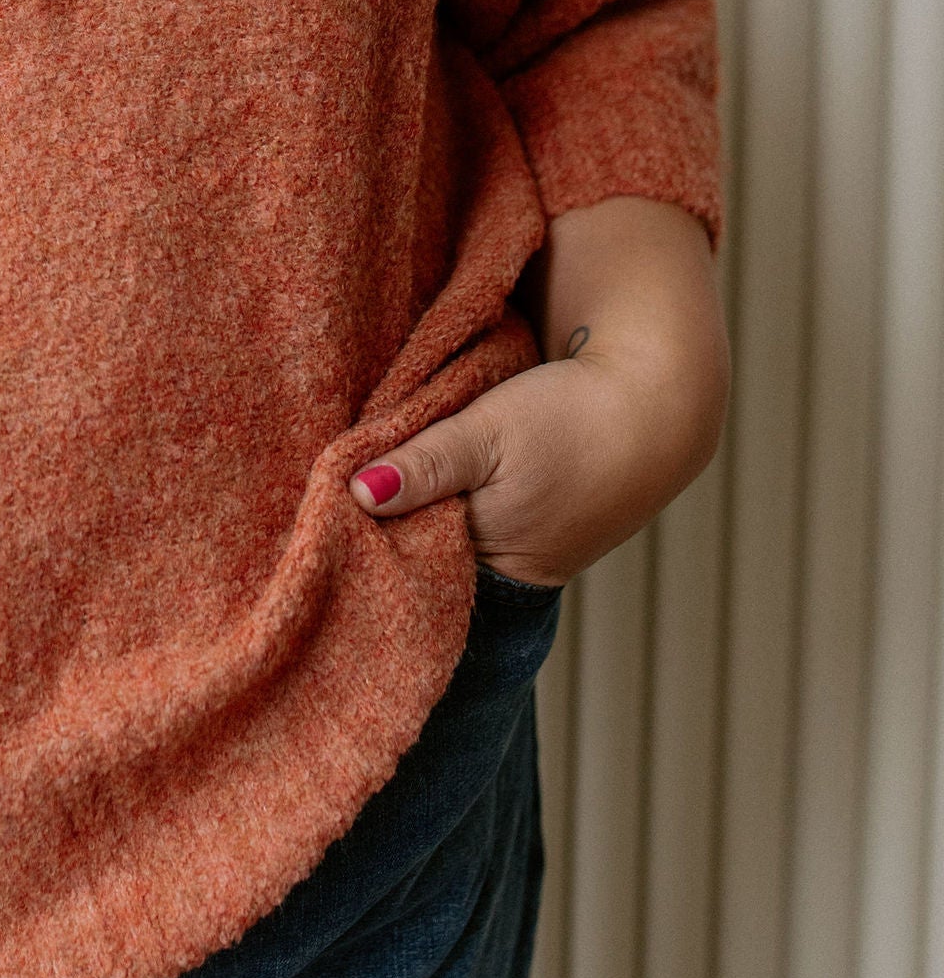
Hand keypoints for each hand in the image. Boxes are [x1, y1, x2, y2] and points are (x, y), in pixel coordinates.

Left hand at [349, 196, 729, 588]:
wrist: (660, 403)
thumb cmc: (575, 417)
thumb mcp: (488, 432)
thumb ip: (424, 465)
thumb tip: (357, 493)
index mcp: (489, 563)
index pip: (401, 569)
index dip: (360, 539)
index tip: (318, 506)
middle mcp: (503, 573)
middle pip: (419, 558)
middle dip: (381, 529)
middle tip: (329, 488)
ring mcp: (521, 554)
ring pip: (443, 537)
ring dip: (413, 510)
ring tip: (368, 475)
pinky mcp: (531, 527)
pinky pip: (469, 523)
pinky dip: (443, 502)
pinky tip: (416, 474)